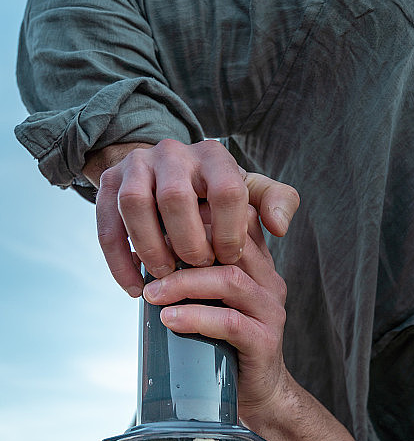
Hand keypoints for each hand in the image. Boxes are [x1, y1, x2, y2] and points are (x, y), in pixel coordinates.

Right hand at [86, 138, 298, 296]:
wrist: (166, 174)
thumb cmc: (216, 192)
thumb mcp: (251, 192)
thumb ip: (277, 202)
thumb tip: (279, 227)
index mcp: (213, 156)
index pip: (226, 189)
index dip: (230, 231)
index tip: (230, 258)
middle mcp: (173, 153)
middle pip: (175, 197)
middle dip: (188, 242)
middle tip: (198, 267)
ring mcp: (136, 165)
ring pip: (135, 204)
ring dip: (151, 248)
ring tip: (165, 276)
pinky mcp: (108, 184)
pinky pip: (107, 224)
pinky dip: (119, 261)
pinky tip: (134, 287)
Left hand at [142, 205, 288, 424]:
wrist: (260, 393)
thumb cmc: (227, 344)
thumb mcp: (213, 302)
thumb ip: (194, 277)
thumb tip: (142, 256)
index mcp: (257, 267)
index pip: (232, 224)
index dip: (195, 219)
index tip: (157, 227)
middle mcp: (269, 282)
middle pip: (230, 245)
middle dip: (184, 247)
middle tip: (147, 261)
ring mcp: (270, 311)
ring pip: (229, 280)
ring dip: (184, 283)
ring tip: (152, 294)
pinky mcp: (265, 341)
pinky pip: (231, 322)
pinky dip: (197, 318)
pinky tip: (171, 319)